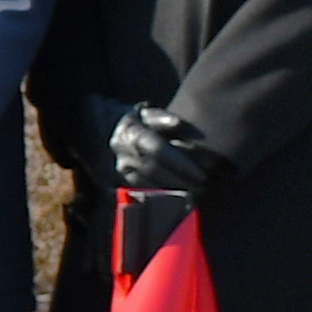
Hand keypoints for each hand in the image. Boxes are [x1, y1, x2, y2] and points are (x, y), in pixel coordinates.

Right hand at [103, 105, 226, 194]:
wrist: (109, 131)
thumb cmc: (139, 121)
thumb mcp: (148, 114)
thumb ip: (162, 118)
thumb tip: (178, 123)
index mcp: (132, 132)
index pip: (158, 150)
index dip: (181, 163)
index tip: (201, 173)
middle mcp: (124, 152)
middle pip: (154, 171)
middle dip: (180, 181)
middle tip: (202, 187)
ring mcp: (122, 168)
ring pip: (148, 185)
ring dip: (172, 191)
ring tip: (195, 193)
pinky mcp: (122, 181)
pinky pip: (143, 192)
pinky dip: (162, 196)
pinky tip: (179, 197)